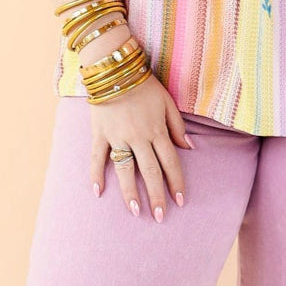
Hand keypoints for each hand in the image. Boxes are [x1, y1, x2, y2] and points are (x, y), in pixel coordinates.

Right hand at [89, 73, 192, 219]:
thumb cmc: (144, 84)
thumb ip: (178, 126)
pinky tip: (97, 192)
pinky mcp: (100, 134)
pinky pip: (97, 157)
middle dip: (156, 196)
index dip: (176, 183)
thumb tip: (190, 148)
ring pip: (125, 169)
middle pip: (150, 172)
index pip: (170, 163)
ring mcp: (117, 137)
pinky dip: (96, 174)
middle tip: (160, 216)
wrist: (114, 69)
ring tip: (135, 211)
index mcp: (157, 130)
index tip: (180, 201)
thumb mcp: (168, 102)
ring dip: (130, 192)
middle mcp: (138, 137)